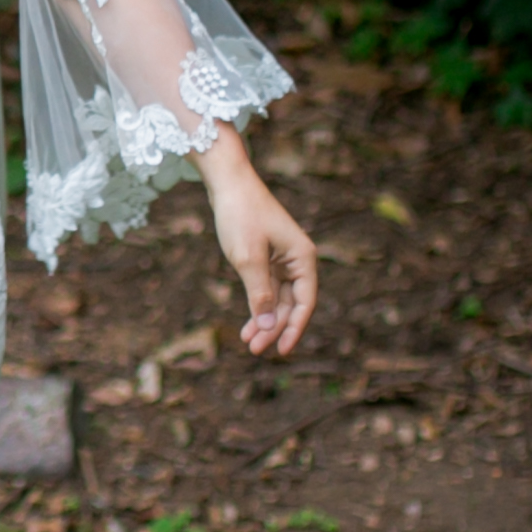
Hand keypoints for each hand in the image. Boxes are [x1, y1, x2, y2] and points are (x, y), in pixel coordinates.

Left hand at [203, 133, 318, 358]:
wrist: (227, 181)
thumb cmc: (240, 214)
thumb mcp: (247, 258)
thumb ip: (259, 293)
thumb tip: (267, 327)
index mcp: (302, 258)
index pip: (305, 303)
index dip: (294, 328)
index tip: (282, 351)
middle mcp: (297, 260)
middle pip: (290, 303)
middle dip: (273, 327)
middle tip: (254, 349)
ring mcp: (281, 258)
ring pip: (276, 299)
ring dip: (263, 320)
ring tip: (247, 342)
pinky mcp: (266, 256)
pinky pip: (266, 288)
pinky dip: (256, 304)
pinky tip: (246, 323)